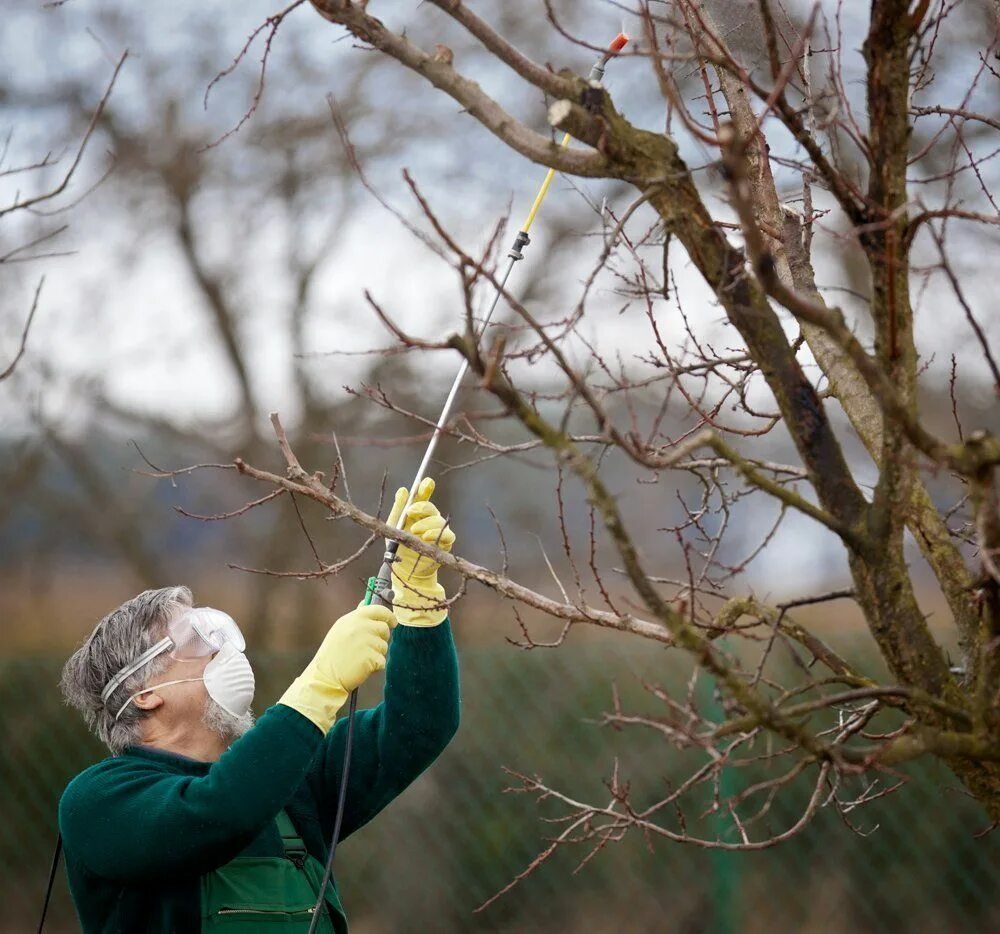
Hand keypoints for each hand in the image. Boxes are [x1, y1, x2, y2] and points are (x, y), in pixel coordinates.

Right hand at [279, 605, 395, 732]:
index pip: (378, 610)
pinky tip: (362, 668)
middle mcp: (360, 627)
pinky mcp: (371, 657)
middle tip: (370, 648)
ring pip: (384, 646)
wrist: (325, 677)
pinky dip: (375, 667)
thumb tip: (364, 603)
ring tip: (360, 659)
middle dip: (382, 638)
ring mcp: (366, 641)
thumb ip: (355, 618)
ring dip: (377, 654)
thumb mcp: (340, 630)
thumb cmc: (332, 655)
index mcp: (353, 618)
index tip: (392, 623)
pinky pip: (382, 661)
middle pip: (384, 629)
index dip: (388, 616)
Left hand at [387, 477, 455, 626]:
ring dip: (427, 523)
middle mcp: (429, 519)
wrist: (403, 570)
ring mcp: (438, 531)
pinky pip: (447, 535)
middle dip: (422, 507)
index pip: (424, 496)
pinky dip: (437, 534)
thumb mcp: (393, 526)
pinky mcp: (444, 544)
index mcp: (416, 512)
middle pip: (431, 507)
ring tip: (415, 530)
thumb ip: (398, 509)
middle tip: (411, 511)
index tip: (425, 483)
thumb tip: (403, 490)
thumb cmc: (398, 546)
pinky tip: (427, 537)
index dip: (426, 488)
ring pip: (438, 520)